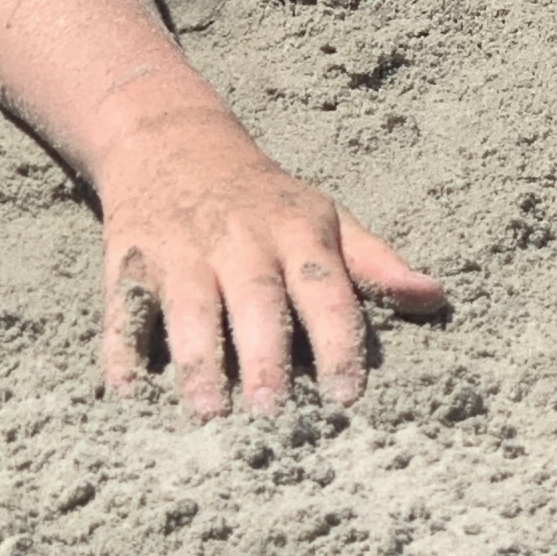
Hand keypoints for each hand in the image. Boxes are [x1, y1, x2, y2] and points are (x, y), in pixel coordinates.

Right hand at [94, 107, 446, 413]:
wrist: (169, 142)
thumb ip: (376, 264)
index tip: (348, 396)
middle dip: (264, 355)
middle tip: (272, 414)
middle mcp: (238, 240)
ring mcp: (179, 251)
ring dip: (197, 359)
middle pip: (255, 299)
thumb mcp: (326, 218)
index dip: (338, 340)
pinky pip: (124, 309)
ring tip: (206, 412)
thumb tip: (435, 297)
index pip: (325, 288)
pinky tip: (127, 394)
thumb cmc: (264, 200)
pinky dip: (121, 350)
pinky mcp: (128, 262)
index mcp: (297, 232)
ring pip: (188, 307)